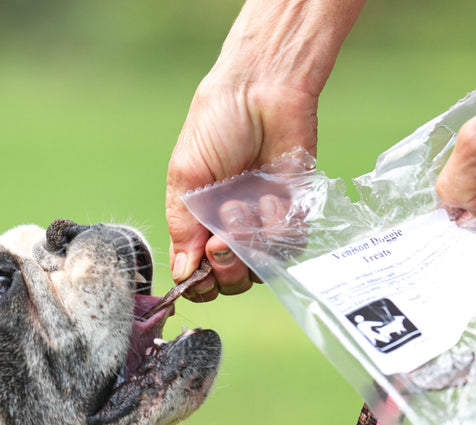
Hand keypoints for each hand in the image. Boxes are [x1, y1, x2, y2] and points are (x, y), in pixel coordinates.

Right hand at [166, 75, 318, 298]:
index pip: (196, 275)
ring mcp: (262, 223)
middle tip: (220, 240)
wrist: (263, 90)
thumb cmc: (216, 124)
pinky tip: (271, 201)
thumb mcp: (185, 177)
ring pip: (261, 268)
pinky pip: (290, 245)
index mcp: (197, 223)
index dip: (198, 283)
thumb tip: (181, 274)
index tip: (198, 272)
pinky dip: (279, 230)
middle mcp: (229, 229)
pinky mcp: (294, 211)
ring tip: (242, 208)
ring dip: (250, 245)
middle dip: (224, 268)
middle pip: (230, 281)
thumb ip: (182, 227)